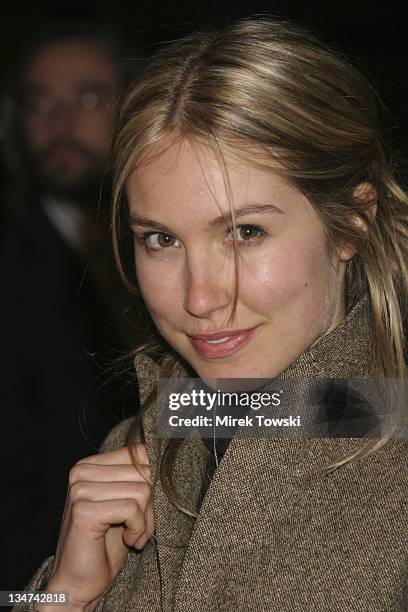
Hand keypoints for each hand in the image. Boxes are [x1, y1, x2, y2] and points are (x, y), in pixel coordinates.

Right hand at [43, 444, 153, 609]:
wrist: (78, 583)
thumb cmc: (105, 544)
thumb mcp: (125, 503)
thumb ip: (137, 478)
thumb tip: (164, 458)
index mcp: (90, 465)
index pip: (139, 453)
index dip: (152, 482)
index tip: (145, 508)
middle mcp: (81, 472)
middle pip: (144, 472)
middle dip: (151, 505)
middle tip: (141, 529)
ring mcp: (80, 490)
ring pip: (141, 490)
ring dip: (146, 520)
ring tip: (135, 536)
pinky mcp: (84, 510)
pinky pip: (131, 508)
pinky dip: (138, 528)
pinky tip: (129, 540)